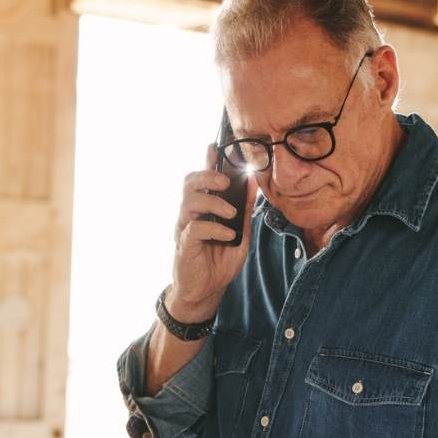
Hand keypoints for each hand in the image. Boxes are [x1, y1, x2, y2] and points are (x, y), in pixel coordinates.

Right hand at [167, 143, 257, 321]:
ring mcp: (185, 228)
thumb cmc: (219, 262)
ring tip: (230, 213)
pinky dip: (214, 228)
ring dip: (213, 203)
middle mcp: (190, 214)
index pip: (203, 179)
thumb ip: (245, 211)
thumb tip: (254, 184)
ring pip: (190, 201)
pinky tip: (227, 235)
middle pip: (189, 183)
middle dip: (207, 176)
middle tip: (225, 181)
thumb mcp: (241, 234)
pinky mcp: (184, 245)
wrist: (206, 292)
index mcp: (204, 209)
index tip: (214, 145)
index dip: (207, 161)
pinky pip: (195, 228)